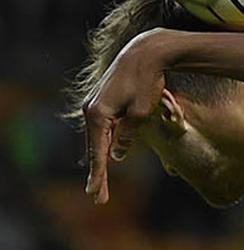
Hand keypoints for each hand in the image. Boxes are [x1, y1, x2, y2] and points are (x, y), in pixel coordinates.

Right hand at [83, 29, 170, 203]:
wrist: (146, 53)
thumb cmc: (147, 82)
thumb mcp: (141, 113)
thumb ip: (127, 135)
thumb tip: (116, 155)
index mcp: (98, 115)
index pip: (97, 152)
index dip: (99, 175)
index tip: (96, 194)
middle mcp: (91, 109)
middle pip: (94, 147)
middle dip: (98, 172)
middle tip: (99, 196)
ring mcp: (95, 103)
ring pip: (98, 138)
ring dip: (101, 159)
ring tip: (101, 182)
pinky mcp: (103, 100)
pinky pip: (103, 127)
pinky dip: (105, 143)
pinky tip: (106, 155)